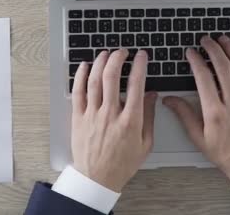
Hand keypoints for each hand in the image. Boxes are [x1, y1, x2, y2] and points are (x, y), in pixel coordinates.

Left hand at [71, 49, 157, 191]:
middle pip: (113, 77)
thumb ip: (149, 116)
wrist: (97, 179)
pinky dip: (81, 76)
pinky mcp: (78, 118)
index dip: (139, 66)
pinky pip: (78, 92)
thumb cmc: (122, 164)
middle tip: (122, 51)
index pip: (136, 85)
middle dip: (118, 58)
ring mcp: (92, 115)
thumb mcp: (145, 143)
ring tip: (106, 53)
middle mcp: (110, 114)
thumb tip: (151, 95)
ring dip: (101, 62)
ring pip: (95, 81)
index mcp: (130, 121)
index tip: (141, 56)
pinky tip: (85, 66)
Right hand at [163, 36, 229, 185]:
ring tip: (224, 40)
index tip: (191, 53)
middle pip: (223, 68)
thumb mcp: (199, 138)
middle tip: (206, 40)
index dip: (196, 61)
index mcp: (215, 112)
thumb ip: (184, 115)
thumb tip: (169, 100)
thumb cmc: (225, 154)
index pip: (204, 78)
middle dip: (213, 49)